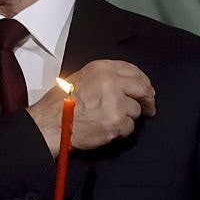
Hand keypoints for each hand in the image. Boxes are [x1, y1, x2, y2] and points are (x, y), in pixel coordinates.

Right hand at [27, 60, 154, 155]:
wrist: (50, 124)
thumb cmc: (59, 104)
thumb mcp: (81, 78)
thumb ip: (105, 78)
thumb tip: (126, 86)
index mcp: (102, 69)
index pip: (133, 71)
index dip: (143, 81)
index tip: (146, 89)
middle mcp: (111, 82)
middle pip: (142, 88)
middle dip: (148, 99)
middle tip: (149, 107)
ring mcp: (115, 103)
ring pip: (136, 111)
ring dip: (128, 117)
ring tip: (111, 120)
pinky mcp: (116, 122)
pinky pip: (129, 127)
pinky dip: (121, 131)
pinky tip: (107, 129)